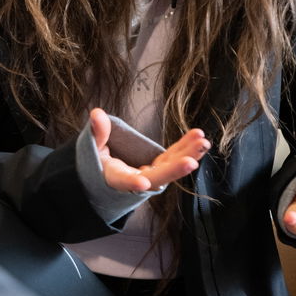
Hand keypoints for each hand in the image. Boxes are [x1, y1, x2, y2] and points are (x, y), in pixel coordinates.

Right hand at [89, 107, 208, 193]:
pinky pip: (174, 157)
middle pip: (156, 178)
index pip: (123, 181)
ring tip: (203, 142)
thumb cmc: (97, 162)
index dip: (131, 182)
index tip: (142, 182)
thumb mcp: (93, 148)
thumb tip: (97, 114)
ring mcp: (151, 173)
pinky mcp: (160, 166)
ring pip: (171, 167)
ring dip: (188, 155)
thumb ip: (97, 132)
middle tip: (190, 162)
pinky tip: (199, 137)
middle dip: (173, 170)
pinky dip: (186, 148)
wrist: (106, 175)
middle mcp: (136, 179)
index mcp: (115, 177)